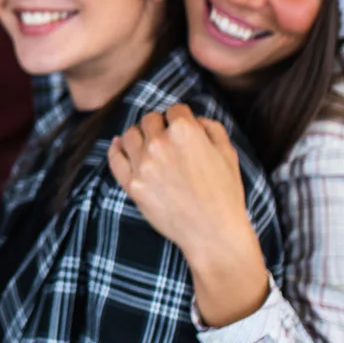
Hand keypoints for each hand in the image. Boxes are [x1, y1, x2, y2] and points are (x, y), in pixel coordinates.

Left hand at [108, 104, 269, 326]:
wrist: (213, 233)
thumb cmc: (225, 194)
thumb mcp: (228, 153)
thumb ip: (211, 128)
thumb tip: (194, 118)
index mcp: (185, 131)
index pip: (175, 109)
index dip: (181, 117)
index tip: (182, 126)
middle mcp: (159, 143)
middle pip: (150, 119)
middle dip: (159, 125)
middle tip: (166, 138)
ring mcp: (142, 164)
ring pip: (130, 134)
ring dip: (139, 136)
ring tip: (147, 144)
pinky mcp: (132, 184)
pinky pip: (115, 158)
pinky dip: (116, 149)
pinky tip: (119, 145)